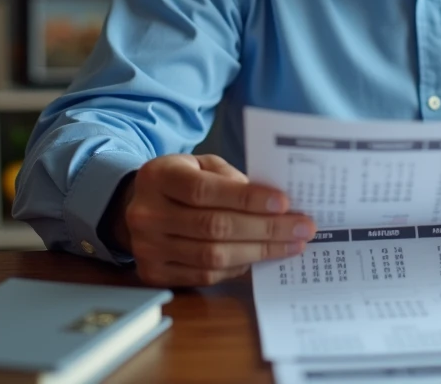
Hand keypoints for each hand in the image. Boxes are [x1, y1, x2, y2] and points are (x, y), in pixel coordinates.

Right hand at [111, 154, 315, 287]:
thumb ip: (231, 178)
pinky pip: (205, 275)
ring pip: (212, 256)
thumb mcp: (201, 164)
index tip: (284, 202)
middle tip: (302, 228)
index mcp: (158, 177)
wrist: (138, 207)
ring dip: (259, 252)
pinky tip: (262, 257)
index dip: (246, 198)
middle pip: (213, 226)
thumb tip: (274, 203)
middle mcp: (147, 214)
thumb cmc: (181, 181)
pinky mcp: (154, 274)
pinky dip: (238, 267)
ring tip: (291, 245)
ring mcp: (148, 248)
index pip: (204, 190)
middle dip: (265, 229)